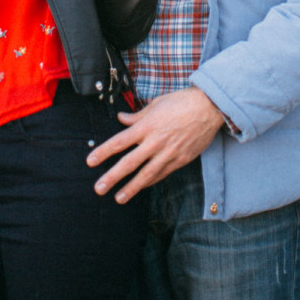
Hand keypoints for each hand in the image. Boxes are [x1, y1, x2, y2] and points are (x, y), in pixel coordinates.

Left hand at [86, 87, 224, 202]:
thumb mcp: (156, 104)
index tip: (90, 161)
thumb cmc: (181, 102)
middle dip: (112, 177)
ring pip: (146, 175)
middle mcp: (155, 142)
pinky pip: (161, 174)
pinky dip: (150, 182)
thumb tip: (122, 119)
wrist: (209, 108)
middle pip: (129, 162)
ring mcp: (168, 153)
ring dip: (131, 188)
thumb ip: (137, 115)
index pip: (119, 142)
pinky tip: (141, 188)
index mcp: (146, 125)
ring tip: (118, 198)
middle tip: (99, 188)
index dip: (103, 152)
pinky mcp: (180, 160)